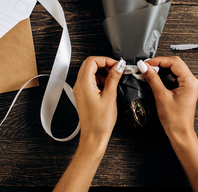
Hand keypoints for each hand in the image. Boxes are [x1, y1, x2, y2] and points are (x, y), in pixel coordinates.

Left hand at [55, 56, 124, 191]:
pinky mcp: (84, 96)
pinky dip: (100, 80)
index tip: (116, 64)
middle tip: (116, 69)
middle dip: (104, 64)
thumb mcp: (110, 97)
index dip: (105, 60)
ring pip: (90, 72)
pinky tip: (109, 88)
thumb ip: (114, 78)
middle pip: (89, 65)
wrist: (94, 137)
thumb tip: (118, 66)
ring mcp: (80, 91)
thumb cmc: (100, 122)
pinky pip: (91, 81)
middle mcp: (79, 86)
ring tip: (114, 80)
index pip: (92, 61)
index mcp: (84, 84)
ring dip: (103, 73)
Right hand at [137, 56, 197, 139]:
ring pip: (174, 69)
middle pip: (175, 63)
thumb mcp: (161, 96)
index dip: (158, 61)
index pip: (173, 62)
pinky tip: (155, 78)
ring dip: (161, 69)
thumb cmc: (175, 119)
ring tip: (149, 72)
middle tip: (146, 67)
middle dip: (159, 64)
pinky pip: (174, 76)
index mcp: (190, 81)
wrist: (180, 133)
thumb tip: (144, 66)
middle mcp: (192, 81)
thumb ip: (153, 79)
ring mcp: (189, 85)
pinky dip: (164, 75)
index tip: (145, 63)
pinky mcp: (185, 89)